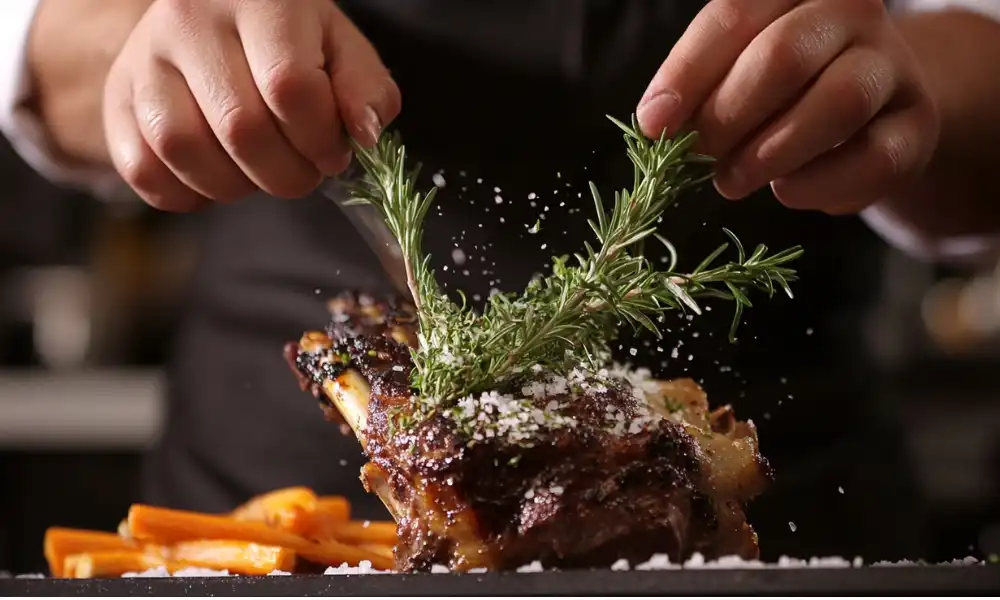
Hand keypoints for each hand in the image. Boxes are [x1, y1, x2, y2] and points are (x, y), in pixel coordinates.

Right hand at [103, 0, 400, 210]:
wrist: (215, 16)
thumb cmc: (290, 40)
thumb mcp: (341, 49)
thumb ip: (366, 89)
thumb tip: (365, 134)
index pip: (291, 88)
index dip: (321, 140)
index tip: (333, 153)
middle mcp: (190, 20)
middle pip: (240, 127)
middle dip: (287, 173)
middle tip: (303, 171)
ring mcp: (144, 58)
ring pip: (184, 149)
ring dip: (236, 187)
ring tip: (261, 175)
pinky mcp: (117, 97)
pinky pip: (142, 169)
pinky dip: (186, 194)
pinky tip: (218, 179)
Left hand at [636, 0, 938, 214]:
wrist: (864, 108)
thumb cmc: (780, 89)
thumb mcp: (732, 73)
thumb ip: (698, 90)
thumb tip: (658, 123)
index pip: (734, 16)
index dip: (687, 74)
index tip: (655, 124)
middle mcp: (852, 10)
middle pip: (784, 57)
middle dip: (728, 117)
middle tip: (699, 155)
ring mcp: (892, 65)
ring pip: (838, 103)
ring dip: (771, 153)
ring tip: (731, 181)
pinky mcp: (917, 124)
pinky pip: (872, 159)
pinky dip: (817, 186)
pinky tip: (786, 191)